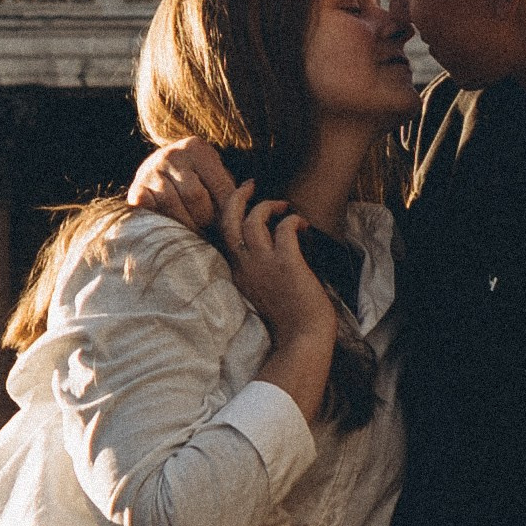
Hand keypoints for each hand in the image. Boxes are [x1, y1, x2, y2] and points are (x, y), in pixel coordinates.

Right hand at [127, 138, 230, 228]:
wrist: (157, 172)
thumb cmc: (196, 180)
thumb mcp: (214, 176)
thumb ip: (230, 189)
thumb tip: (250, 189)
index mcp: (196, 148)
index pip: (219, 186)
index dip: (227, 211)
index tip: (231, 226)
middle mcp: (171, 154)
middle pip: (194, 196)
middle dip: (206, 220)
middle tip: (212, 233)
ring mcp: (151, 171)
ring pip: (172, 205)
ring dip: (186, 226)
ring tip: (195, 236)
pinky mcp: (136, 189)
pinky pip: (150, 210)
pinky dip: (162, 222)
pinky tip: (171, 229)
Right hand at [218, 186, 337, 418]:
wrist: (302, 340)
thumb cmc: (288, 320)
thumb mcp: (260, 293)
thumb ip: (257, 271)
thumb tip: (267, 247)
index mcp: (236, 273)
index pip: (223, 235)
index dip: (229, 213)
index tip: (240, 201)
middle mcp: (245, 267)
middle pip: (228, 221)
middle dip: (237, 197)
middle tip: (250, 185)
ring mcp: (264, 265)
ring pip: (254, 220)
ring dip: (268, 206)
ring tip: (282, 207)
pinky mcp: (287, 264)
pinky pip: (285, 228)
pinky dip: (293, 220)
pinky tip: (302, 224)